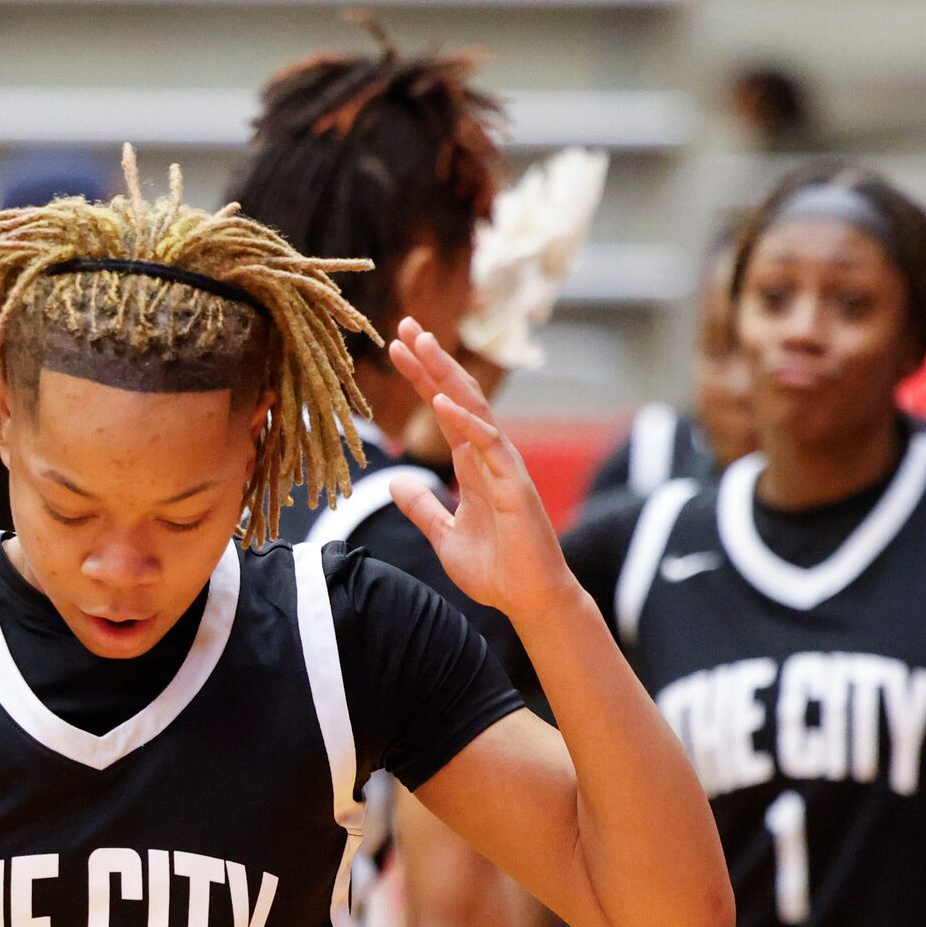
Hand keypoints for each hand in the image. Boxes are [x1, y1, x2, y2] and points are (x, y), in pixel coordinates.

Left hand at [384, 321, 575, 627]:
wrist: (528, 600)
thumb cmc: (495, 570)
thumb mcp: (444, 536)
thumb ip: (423, 508)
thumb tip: (396, 484)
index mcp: (471, 464)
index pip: (442, 409)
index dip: (420, 377)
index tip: (396, 348)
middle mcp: (487, 457)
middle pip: (457, 396)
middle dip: (432, 360)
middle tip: (405, 326)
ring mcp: (503, 467)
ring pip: (474, 409)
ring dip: (446, 375)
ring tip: (421, 344)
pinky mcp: (514, 485)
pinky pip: (488, 445)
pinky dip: (465, 421)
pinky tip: (441, 401)